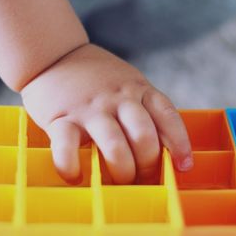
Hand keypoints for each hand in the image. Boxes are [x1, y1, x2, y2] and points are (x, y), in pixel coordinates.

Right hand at [21, 44, 192, 183]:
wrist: (53, 54)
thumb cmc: (94, 76)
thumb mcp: (126, 81)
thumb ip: (143, 105)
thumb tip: (163, 144)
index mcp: (136, 88)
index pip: (167, 116)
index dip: (180, 144)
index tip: (183, 166)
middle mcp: (116, 98)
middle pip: (144, 137)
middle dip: (148, 165)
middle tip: (142, 177)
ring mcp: (89, 109)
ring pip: (114, 146)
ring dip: (121, 171)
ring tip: (119, 181)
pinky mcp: (60, 118)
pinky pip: (67, 148)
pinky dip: (72, 168)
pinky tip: (76, 177)